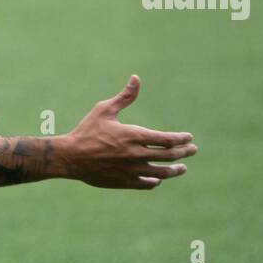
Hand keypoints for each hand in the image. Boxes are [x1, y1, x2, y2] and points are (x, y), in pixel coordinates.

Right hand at [61, 75, 196, 189]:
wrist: (70, 157)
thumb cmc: (87, 131)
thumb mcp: (104, 110)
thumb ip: (124, 97)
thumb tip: (136, 78)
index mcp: (134, 136)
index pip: (167, 139)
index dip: (181, 138)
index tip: (189, 137)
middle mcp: (136, 155)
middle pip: (169, 156)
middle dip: (184, 152)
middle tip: (192, 150)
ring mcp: (131, 170)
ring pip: (161, 173)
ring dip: (175, 170)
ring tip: (182, 168)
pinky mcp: (123, 182)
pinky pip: (146, 184)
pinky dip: (155, 181)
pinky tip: (158, 179)